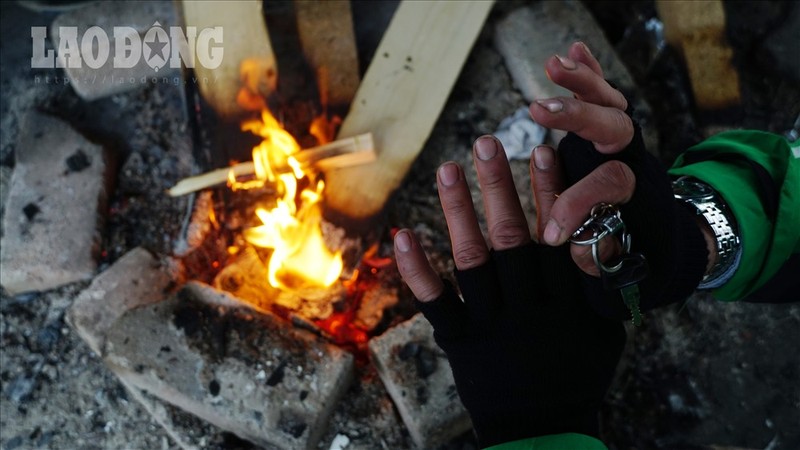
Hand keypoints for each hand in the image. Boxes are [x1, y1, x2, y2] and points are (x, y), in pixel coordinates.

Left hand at [394, 136, 624, 445]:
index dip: (550, 191)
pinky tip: (403, 234)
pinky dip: (418, 270)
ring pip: (473, 260)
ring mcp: (491, 324)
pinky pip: (436, 303)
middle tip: (485, 142)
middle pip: (512, 238)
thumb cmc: (577, 375)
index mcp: (566, 300)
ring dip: (460, 212)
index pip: (558, 234)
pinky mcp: (460, 342)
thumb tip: (601, 233)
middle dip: (499, 187)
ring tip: (448, 169)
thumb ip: (598, 284)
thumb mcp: (605, 330)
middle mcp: (528, 307)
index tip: (543, 150)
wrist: (545, 430)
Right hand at [529, 42, 709, 316]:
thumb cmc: (636, 260)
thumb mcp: (621, 271)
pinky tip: (572, 50)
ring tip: (553, 64)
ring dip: (582, 82)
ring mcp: (624, 144)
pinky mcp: (612, 133)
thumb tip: (561, 239)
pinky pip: (606, 98)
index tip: (552, 232)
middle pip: (615, 126)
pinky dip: (591, 74)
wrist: (666, 242)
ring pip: (612, 104)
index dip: (577, 202)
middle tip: (539, 107)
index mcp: (638, 196)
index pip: (608, 183)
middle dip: (579, 114)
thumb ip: (594, 256)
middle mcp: (634, 162)